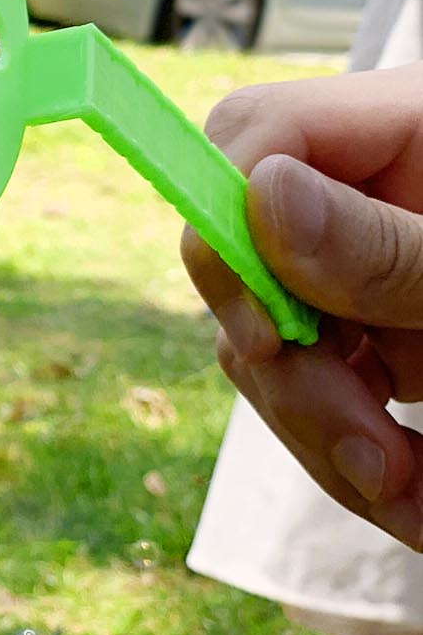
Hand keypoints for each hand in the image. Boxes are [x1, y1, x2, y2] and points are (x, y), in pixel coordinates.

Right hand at [182, 63, 422, 549]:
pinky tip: (416, 500)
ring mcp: (371, 274)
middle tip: (366, 451)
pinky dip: (355, 460)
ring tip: (413, 503)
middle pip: (244, 254)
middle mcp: (373, 198)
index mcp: (410, 131)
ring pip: (270, 345)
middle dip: (289, 369)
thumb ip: (393, 247)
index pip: (258, 135)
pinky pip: (317, 396)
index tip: (270, 329)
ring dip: (326, 436)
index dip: (230, 220)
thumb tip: (262, 198)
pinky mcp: (380, 346)